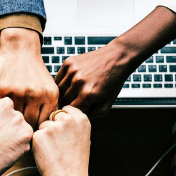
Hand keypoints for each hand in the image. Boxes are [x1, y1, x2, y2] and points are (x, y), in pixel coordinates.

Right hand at [0, 28, 58, 127]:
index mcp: (50, 95)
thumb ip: (49, 108)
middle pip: (29, 123)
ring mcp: (18, 92)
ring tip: (10, 120)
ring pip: (14, 118)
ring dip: (12, 119)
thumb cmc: (35, 72)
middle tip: (19, 127)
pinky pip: (2, 108)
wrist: (20, 50)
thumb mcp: (49, 87)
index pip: (44, 123)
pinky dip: (2, 110)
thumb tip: (45, 131)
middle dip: (24, 126)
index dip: (37, 128)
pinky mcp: (2, 90)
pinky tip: (2, 109)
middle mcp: (36, 94)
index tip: (32, 128)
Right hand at [0, 91, 33, 175]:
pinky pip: (26, 137)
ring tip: (0, 146)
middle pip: (10, 113)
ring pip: (19, 125)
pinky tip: (7, 151)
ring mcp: (17, 118)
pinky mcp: (26, 132)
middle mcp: (5, 103)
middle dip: (6, 124)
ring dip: (14, 134)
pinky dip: (19, 145)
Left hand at [32, 106, 90, 175]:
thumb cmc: (75, 162)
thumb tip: (61, 115)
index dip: (62, 120)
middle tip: (59, 144)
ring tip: (54, 151)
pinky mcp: (39, 135)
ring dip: (45, 136)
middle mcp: (67, 120)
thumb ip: (73, 124)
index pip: (66, 109)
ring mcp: (52, 127)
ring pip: (43, 126)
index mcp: (81, 119)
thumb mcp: (83, 138)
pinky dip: (38, 144)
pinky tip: (47, 154)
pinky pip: (35, 136)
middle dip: (53, 126)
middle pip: (53, 115)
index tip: (64, 130)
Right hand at [56, 7, 175, 117]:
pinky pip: (58, 78)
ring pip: (59, 90)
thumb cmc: (113, 81)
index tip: (77, 111)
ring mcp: (72, 71)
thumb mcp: (108, 103)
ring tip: (73, 93)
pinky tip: (70, 83)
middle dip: (69, 104)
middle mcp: (78, 82)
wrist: (116, 58)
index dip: (74, 113)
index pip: (72, 111)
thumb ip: (93, 115)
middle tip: (75, 102)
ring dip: (64, 94)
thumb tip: (77, 118)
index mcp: (88, 95)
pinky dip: (62, 83)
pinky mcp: (69, 63)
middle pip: (64, 101)